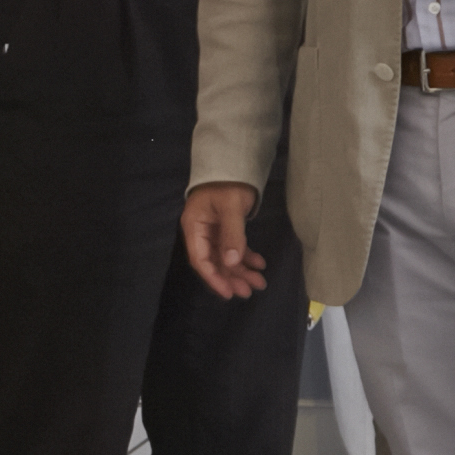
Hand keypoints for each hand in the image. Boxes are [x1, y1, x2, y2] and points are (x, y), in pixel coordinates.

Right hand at [180, 184, 268, 300]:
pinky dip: (247, 257)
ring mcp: (213, 231)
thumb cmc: (227, 183)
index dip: (214, 278)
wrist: (233, 162)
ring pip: (226, 258)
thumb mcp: (230, 207)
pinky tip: (260, 264)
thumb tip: (232, 262)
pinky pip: (235, 248)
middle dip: (231, 277)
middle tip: (249, 291)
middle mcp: (201, 232)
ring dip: (241, 270)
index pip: (201, 260)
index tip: (229, 292)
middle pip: (215, 262)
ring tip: (259, 282)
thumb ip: (232, 234)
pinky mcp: (226, 228)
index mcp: (194, 227)